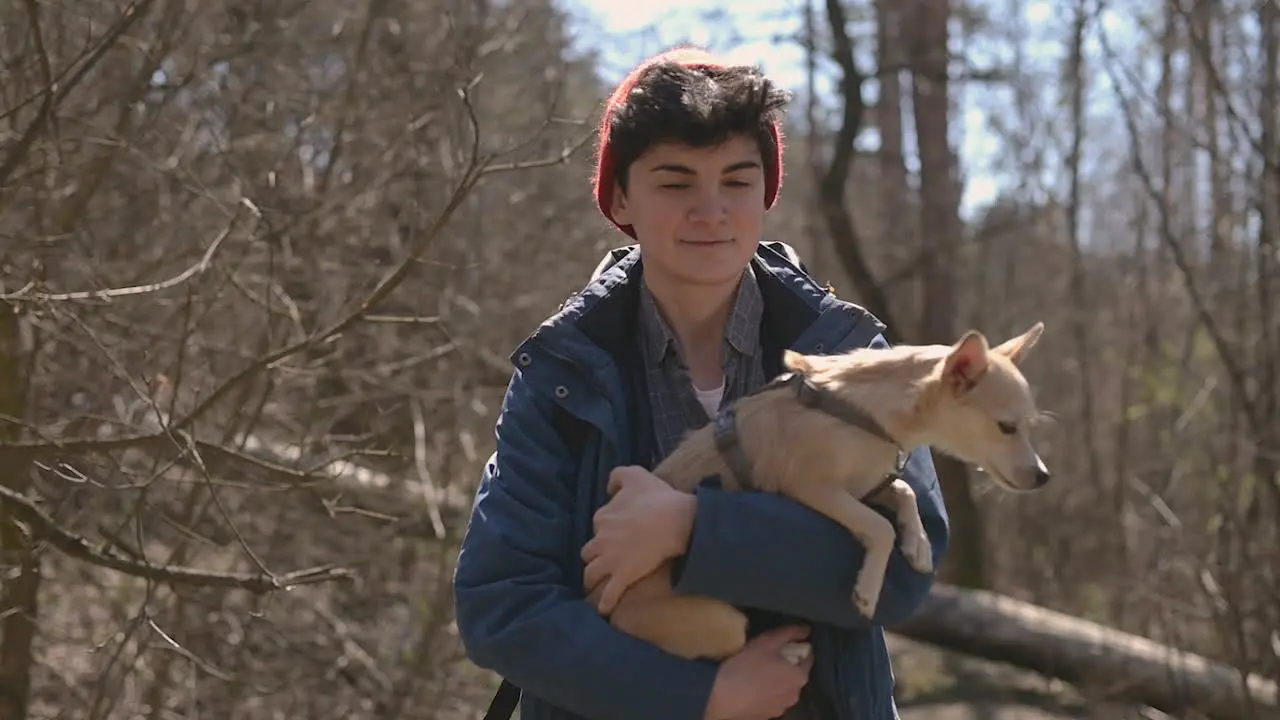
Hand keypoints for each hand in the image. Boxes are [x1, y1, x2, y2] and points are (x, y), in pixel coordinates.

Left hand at [581, 466, 695, 614]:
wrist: (673, 520)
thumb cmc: (657, 497)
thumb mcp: (635, 474)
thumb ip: (617, 476)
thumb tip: (608, 487)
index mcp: (603, 517)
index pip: (598, 526)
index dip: (606, 531)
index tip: (615, 535)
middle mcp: (601, 540)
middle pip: (589, 552)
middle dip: (595, 557)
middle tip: (605, 561)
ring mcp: (611, 560)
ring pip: (591, 574)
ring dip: (593, 580)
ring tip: (595, 587)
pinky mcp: (623, 576)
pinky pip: (609, 594)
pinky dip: (605, 603)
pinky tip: (604, 610)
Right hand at [703, 625, 813, 719]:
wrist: (720, 699)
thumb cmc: (746, 666)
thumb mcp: (767, 641)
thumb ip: (789, 633)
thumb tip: (806, 629)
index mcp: (799, 676)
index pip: (808, 658)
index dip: (798, 647)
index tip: (784, 642)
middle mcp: (795, 695)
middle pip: (795, 674)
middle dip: (786, 664)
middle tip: (767, 655)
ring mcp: (780, 708)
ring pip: (782, 688)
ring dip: (775, 680)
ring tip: (757, 671)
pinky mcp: (766, 716)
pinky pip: (770, 699)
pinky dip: (765, 692)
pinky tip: (750, 686)